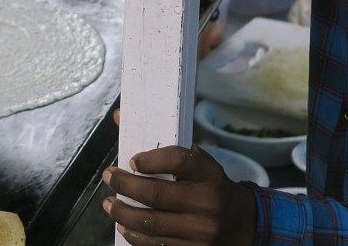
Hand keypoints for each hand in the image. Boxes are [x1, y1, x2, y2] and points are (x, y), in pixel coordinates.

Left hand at [101, 136, 256, 243]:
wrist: (241, 222)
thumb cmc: (208, 184)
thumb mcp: (197, 161)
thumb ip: (161, 143)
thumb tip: (119, 116)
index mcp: (209, 174)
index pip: (177, 160)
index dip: (150, 159)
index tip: (132, 160)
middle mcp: (208, 203)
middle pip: (155, 194)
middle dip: (123, 184)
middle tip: (109, 177)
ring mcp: (201, 231)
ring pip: (150, 222)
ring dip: (122, 212)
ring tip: (109, 203)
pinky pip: (156, 245)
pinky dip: (134, 235)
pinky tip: (123, 225)